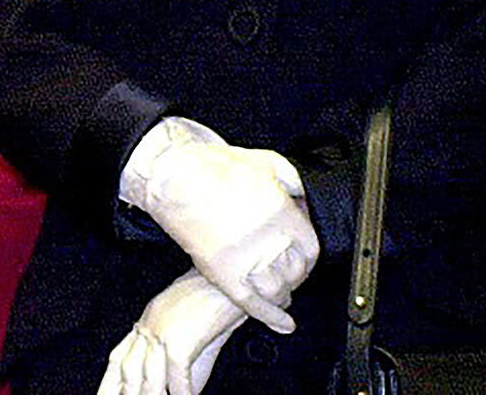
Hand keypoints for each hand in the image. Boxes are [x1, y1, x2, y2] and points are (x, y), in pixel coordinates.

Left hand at [95, 270, 245, 394]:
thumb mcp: (192, 329)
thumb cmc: (217, 296)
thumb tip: (180, 389)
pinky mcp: (182, 340)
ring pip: (149, 377)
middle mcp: (150, 327)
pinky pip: (178, 376)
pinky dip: (183, 393)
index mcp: (148, 322)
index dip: (109, 381)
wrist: (235, 273)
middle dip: (124, 392)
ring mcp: (164, 333)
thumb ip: (183, 361)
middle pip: (127, 370)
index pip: (119, 357)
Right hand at [122, 140, 318, 331]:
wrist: (174, 176)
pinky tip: (281, 324)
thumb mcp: (266, 161)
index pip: (311, 250)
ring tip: (281, 293)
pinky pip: (253, 303)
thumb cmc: (213, 167)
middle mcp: (268, 239)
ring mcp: (245, 258)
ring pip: (277, 290)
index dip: (308, 256)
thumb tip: (304, 198)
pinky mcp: (222, 272)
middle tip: (289, 273)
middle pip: (296, 272)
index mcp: (282, 214)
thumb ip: (293, 181)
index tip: (302, 258)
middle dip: (295, 275)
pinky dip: (269, 317)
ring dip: (283, 295)